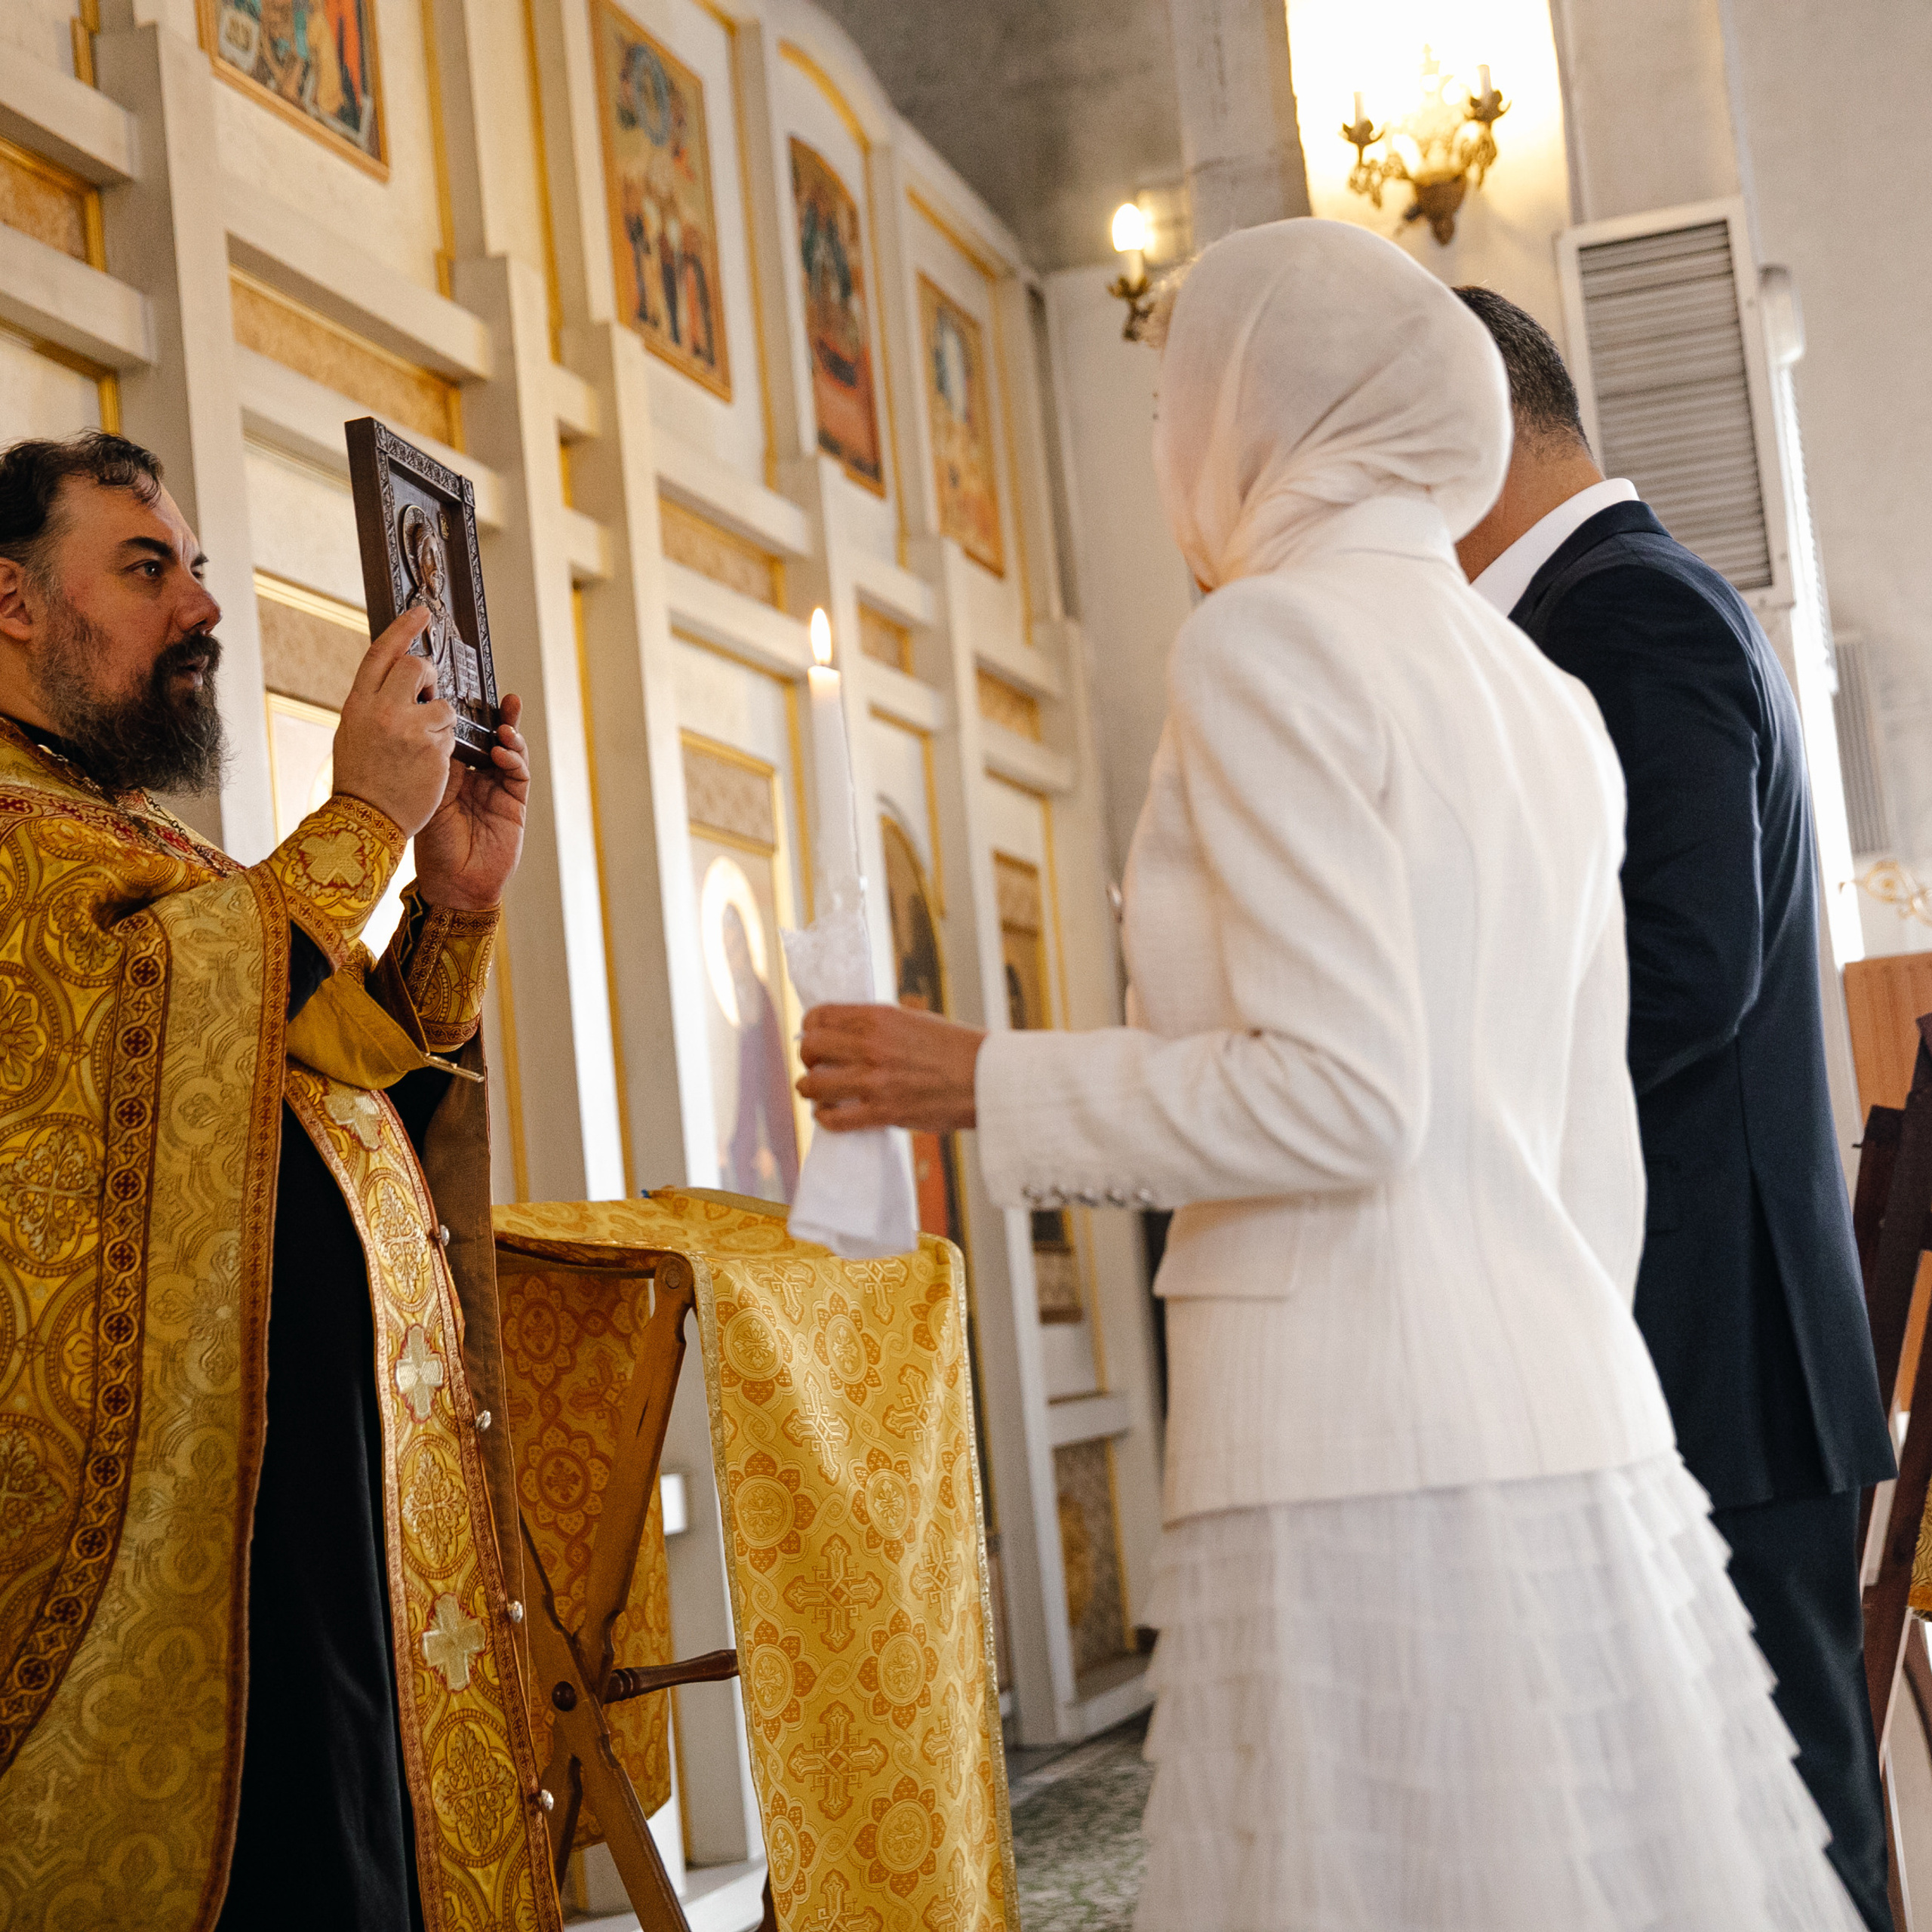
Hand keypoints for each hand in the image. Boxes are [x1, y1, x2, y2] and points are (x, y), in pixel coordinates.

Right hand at [332, 609, 453, 837]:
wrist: (366, 819)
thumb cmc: (360, 779)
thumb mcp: (354, 732)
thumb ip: (374, 703)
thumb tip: (394, 681)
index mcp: (358, 703)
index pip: (382, 653)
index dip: (403, 629)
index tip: (421, 613)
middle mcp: (383, 710)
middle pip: (418, 668)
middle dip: (429, 676)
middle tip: (429, 692)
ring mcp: (410, 729)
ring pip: (443, 705)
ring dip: (440, 720)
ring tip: (421, 745)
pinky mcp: (434, 749)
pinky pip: (450, 734)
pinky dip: (444, 745)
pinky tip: (427, 763)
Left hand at [412, 695, 530, 910]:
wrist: (453, 884)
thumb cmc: (433, 845)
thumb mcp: (429, 796)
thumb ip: (439, 764)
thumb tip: (439, 725)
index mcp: (452, 773)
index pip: (462, 735)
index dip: (466, 715)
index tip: (466, 694)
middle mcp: (476, 777)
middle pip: (490, 738)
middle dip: (497, 717)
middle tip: (501, 697)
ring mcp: (497, 790)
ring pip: (509, 752)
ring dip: (509, 735)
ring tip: (503, 724)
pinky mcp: (514, 804)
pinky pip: (518, 774)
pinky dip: (514, 760)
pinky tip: (503, 752)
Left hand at [798, 1004, 983, 1132]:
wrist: (986, 1078)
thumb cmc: (954, 1048)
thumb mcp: (912, 1020)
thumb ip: (876, 1025)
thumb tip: (844, 1033)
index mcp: (878, 1017)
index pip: (819, 1016)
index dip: (810, 1028)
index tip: (815, 1037)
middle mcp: (871, 1045)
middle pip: (810, 1048)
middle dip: (808, 1059)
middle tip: (817, 1066)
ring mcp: (875, 1080)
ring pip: (813, 1085)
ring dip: (810, 1090)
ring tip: (819, 1092)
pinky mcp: (883, 1112)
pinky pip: (835, 1118)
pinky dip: (826, 1118)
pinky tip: (832, 1114)